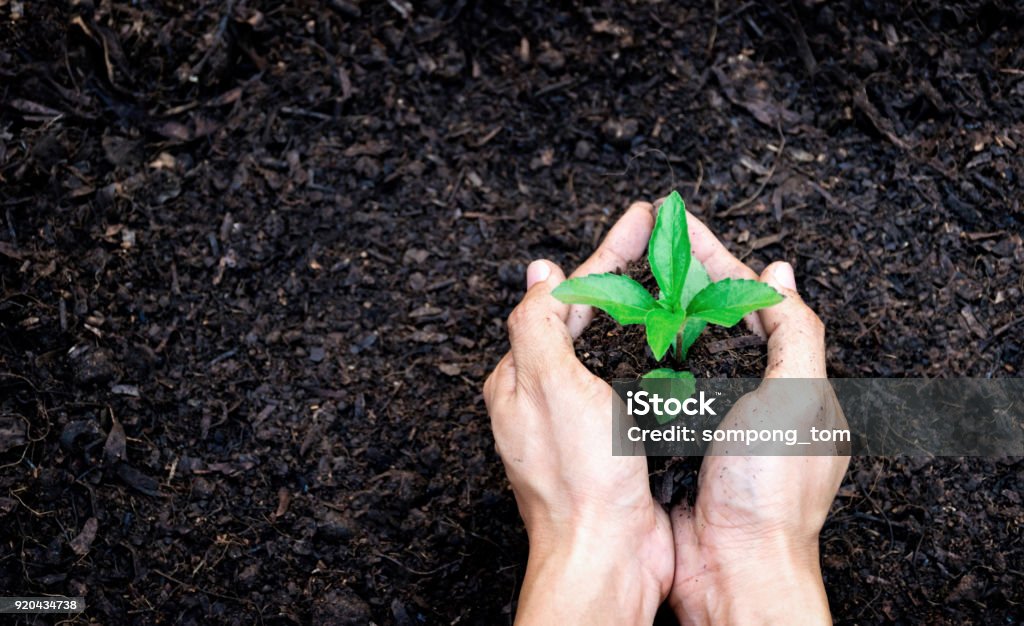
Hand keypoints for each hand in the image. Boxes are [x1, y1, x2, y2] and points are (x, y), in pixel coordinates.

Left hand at [483, 202, 672, 624]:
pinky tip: (662, 350)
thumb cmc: (579, 479)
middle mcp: (540, 397)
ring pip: (602, 349)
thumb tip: (540, 271)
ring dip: (631, 312)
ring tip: (661, 281)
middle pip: (580, 317)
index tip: (643, 220)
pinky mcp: (602, 447)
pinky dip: (644, 356)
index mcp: (521, 377)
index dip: (606, 253)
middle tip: (657, 240)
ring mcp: (572, 423)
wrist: (606, 556)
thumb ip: (538, 323)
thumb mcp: (549, 385)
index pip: (561, 296)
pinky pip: (622, 385)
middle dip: (618, 274)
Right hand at [667, 213, 849, 624]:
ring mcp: (714, 422)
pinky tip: (618, 344)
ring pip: (684, 353)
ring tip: (628, 281)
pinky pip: (659, 391)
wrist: (733, 565)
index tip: (678, 227)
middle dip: (684, 280)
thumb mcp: (797, 399)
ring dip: (659, 317)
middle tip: (645, 246)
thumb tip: (780, 273)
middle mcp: (754, 398)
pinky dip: (640, 364)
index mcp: (790, 383)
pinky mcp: (679, 445)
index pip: (753, 302)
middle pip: (717, 322)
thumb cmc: (771, 490)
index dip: (716, 259)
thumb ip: (794, 333)